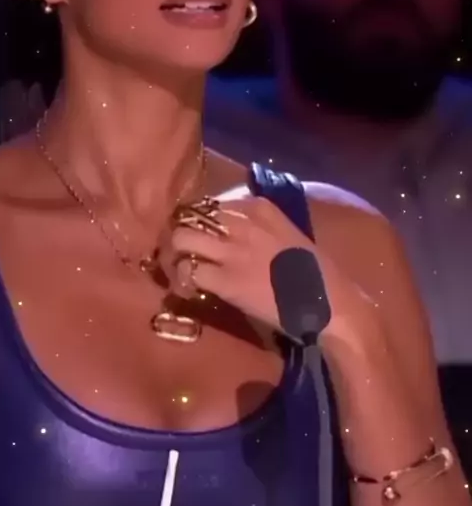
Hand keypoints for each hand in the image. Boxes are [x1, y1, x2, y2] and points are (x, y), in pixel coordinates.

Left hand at [161, 195, 378, 347]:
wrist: (330, 303)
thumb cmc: (314, 272)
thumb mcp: (287, 233)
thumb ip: (260, 225)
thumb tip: (231, 230)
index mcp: (260, 207)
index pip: (213, 202)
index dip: (201, 220)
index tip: (203, 236)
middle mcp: (243, 222)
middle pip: (192, 215)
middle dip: (182, 231)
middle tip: (184, 251)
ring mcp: (233, 251)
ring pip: (182, 238)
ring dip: (176, 253)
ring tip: (180, 267)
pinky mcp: (227, 281)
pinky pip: (189, 271)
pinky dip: (182, 280)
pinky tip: (187, 288)